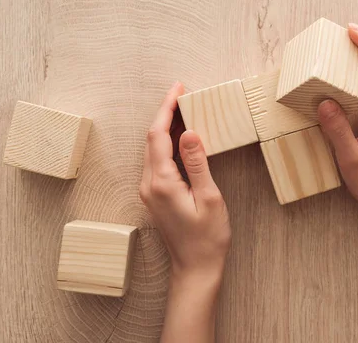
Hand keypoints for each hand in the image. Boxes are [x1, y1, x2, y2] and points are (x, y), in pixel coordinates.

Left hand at [140, 82, 230, 281]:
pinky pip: (156, 161)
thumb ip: (197, 163)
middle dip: (165, 113)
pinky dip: (166, 144)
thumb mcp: (209, 197)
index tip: (178, 89)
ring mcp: (148, 191)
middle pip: (152, 139)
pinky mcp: (153, 196)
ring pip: (152, 149)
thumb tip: (189, 132)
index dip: (166, 108)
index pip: (158, 135)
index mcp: (161, 182)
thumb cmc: (207, 238)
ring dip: (165, 128)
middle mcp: (148, 184)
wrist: (195, 268)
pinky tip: (180, 138)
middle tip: (183, 94)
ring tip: (184, 110)